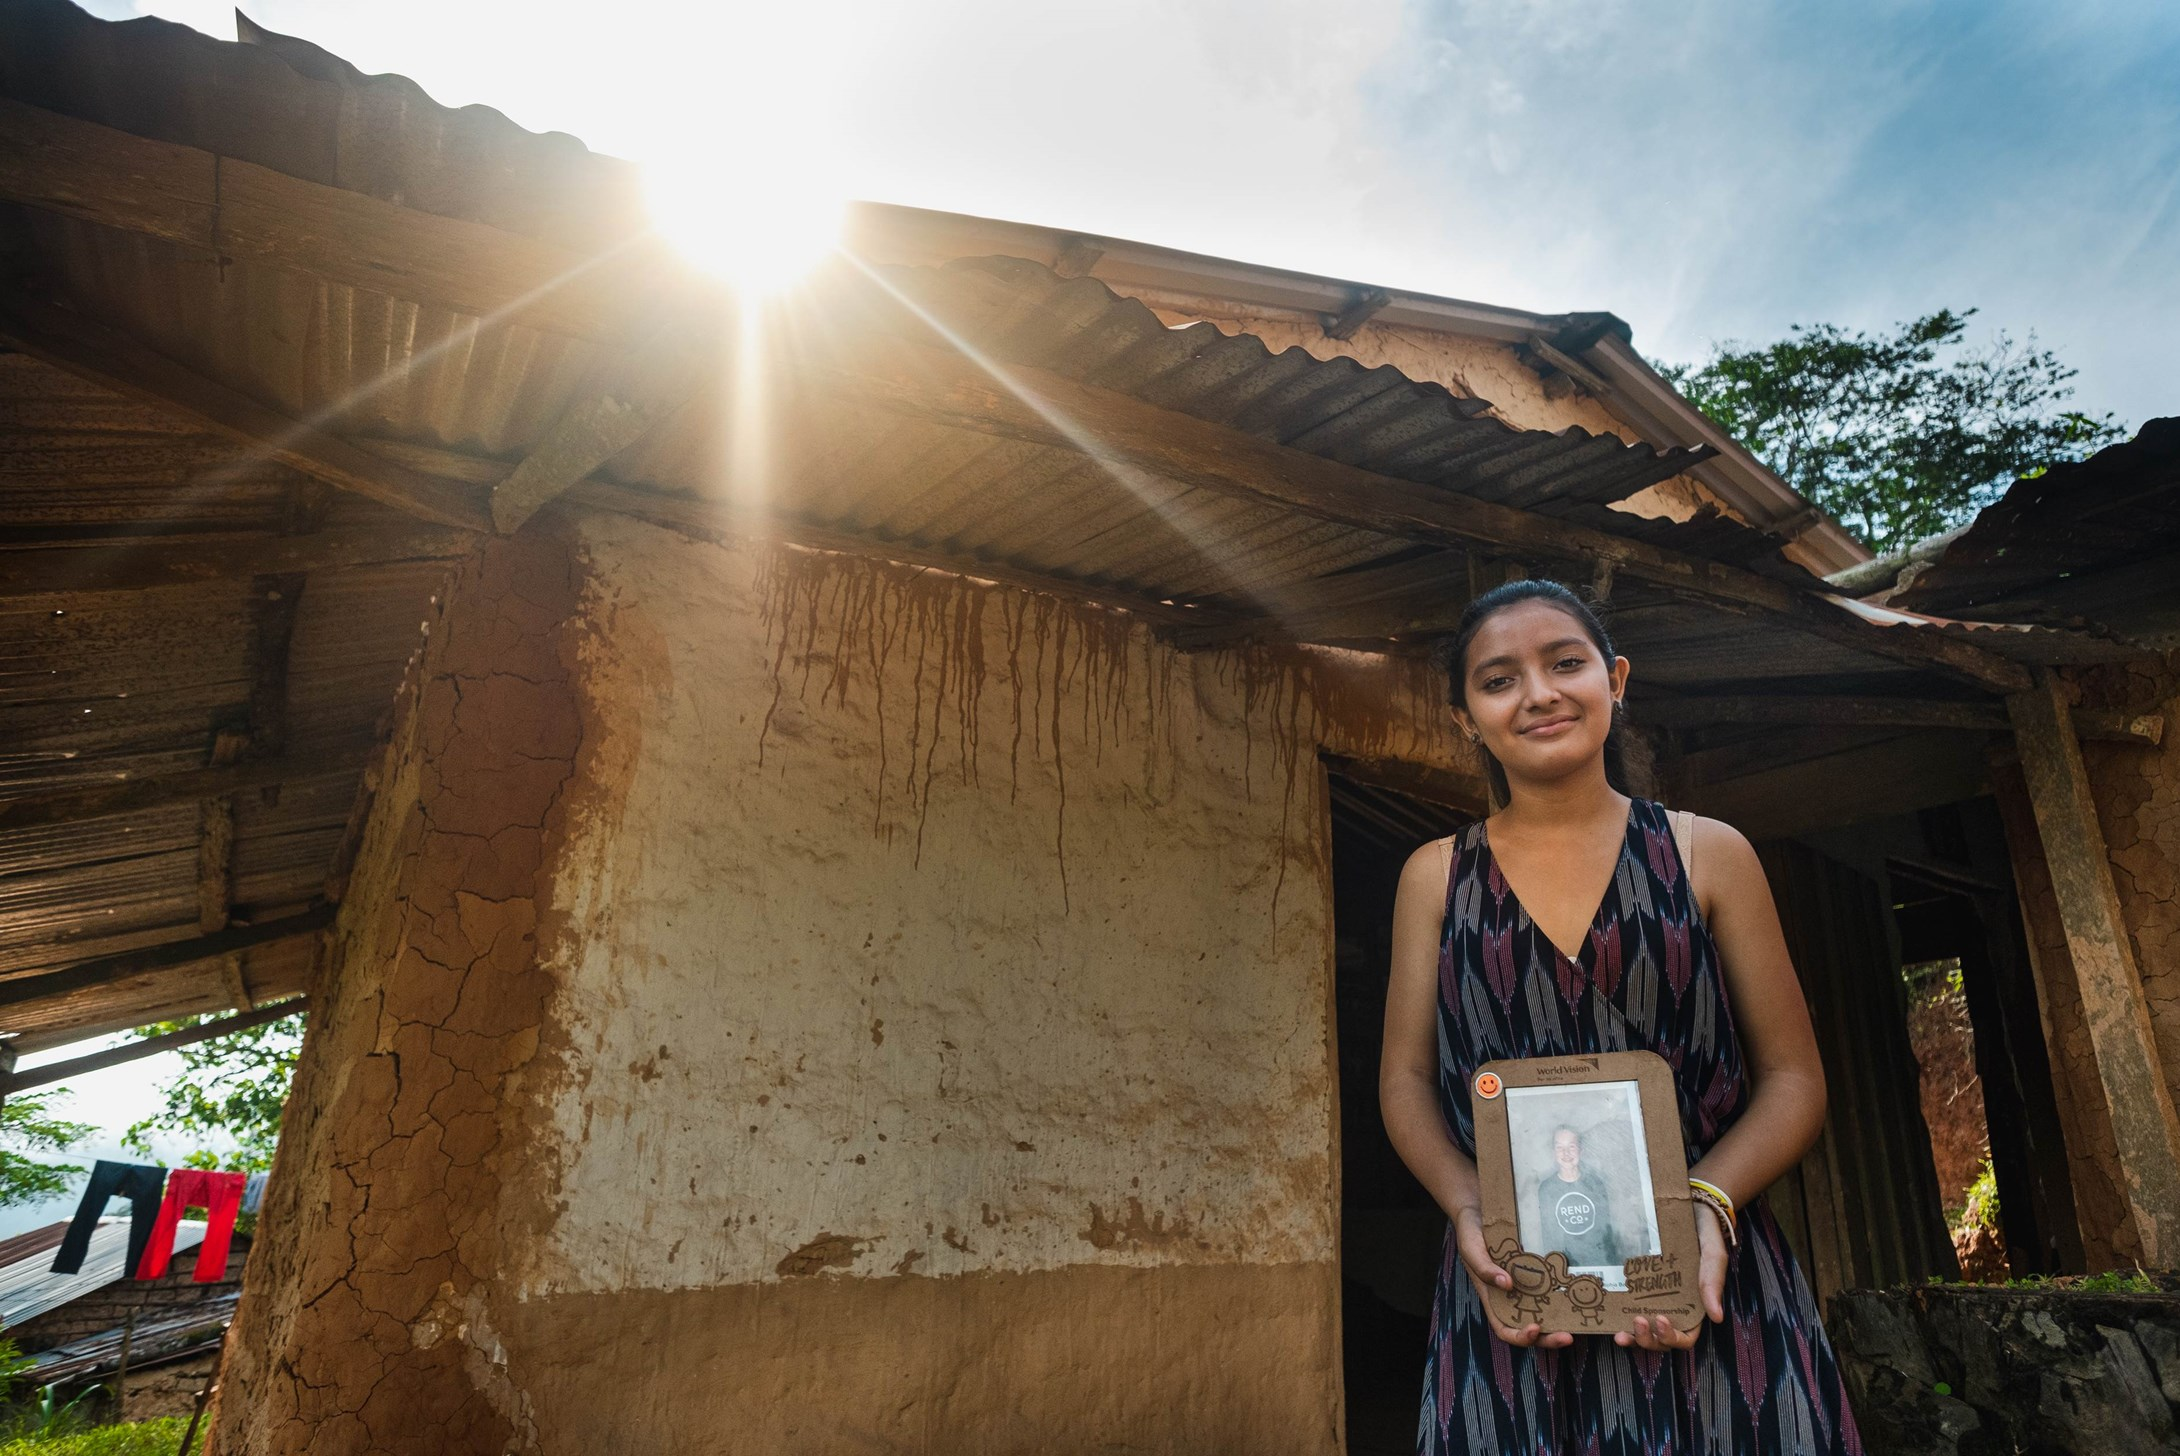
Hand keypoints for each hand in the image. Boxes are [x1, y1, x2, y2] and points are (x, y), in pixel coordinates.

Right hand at [1452, 1206, 1573, 1348]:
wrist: (1479, 1207)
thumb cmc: (1470, 1231)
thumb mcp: (1471, 1248)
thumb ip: (1483, 1268)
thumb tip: (1507, 1285)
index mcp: (1492, 1298)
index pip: (1505, 1328)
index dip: (1519, 1336)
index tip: (1535, 1328)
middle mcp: (1511, 1296)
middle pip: (1529, 1329)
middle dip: (1548, 1338)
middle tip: (1568, 1336)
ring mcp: (1525, 1284)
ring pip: (1544, 1312)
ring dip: (1559, 1321)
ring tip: (1577, 1320)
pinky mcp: (1536, 1270)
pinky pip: (1549, 1286)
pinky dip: (1562, 1293)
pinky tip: (1574, 1290)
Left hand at [1615, 1202, 1728, 1351]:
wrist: (1689, 1205)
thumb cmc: (1705, 1233)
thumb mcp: (1713, 1255)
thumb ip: (1712, 1282)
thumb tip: (1716, 1318)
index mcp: (1694, 1306)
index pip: (1686, 1336)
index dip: (1672, 1337)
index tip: (1661, 1320)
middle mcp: (1673, 1306)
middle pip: (1661, 1339)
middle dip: (1648, 1340)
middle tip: (1636, 1323)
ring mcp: (1653, 1296)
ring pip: (1643, 1329)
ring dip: (1633, 1336)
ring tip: (1620, 1332)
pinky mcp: (1638, 1282)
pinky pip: (1628, 1305)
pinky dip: (1620, 1315)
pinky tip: (1609, 1311)